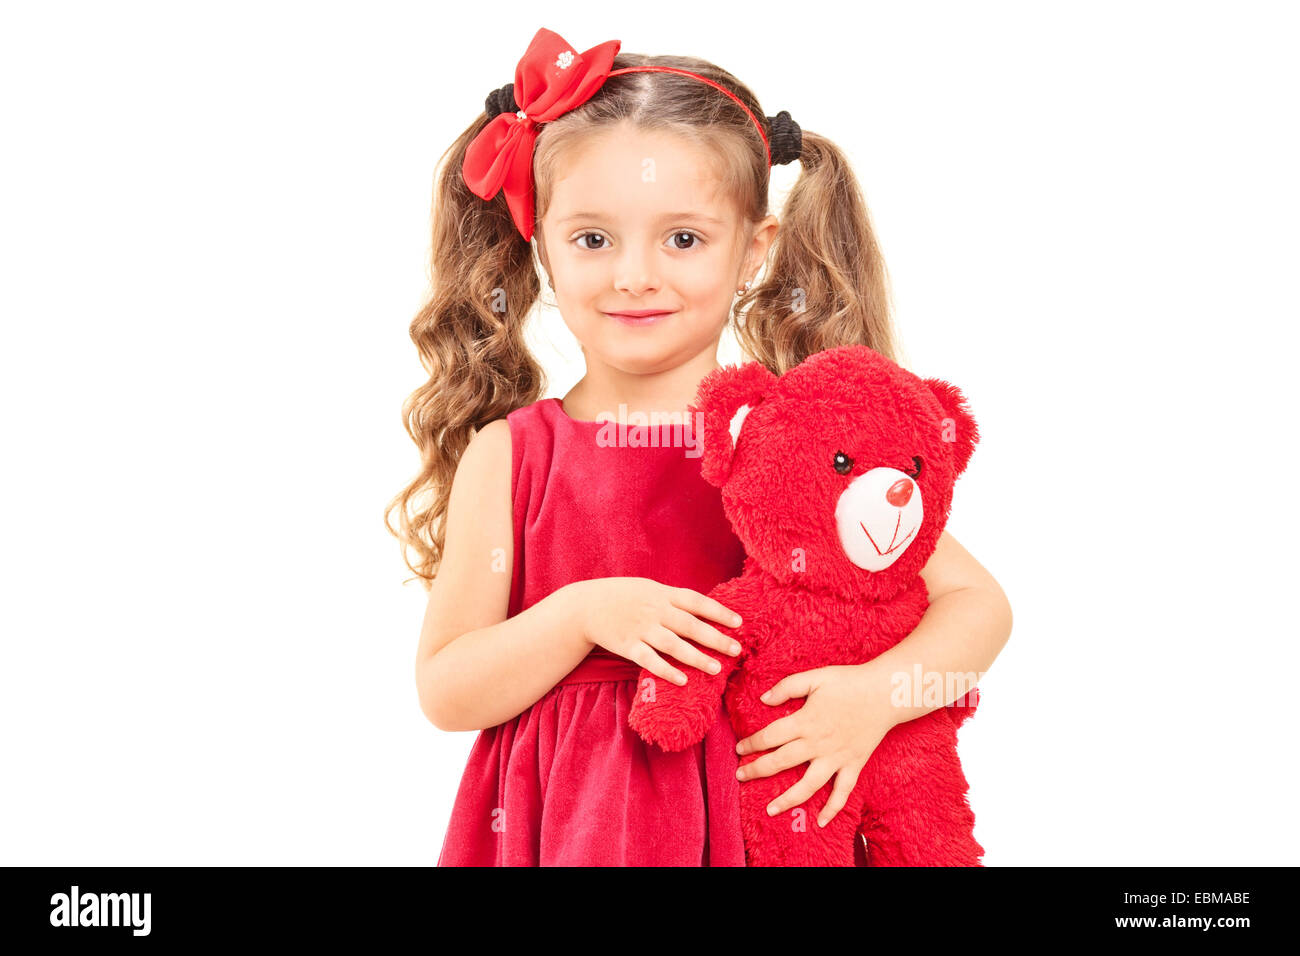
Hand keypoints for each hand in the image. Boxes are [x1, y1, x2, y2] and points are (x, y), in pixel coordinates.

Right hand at [567, 577, 743, 687]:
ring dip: (696, 657)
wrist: (586, 605)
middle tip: (736, 650)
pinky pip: (650, 660)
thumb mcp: (648, 588)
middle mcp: (654, 611)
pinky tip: (683, 679)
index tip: (739, 623)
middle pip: (689, 625)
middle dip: (715, 637)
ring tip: (717, 668)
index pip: (696, 602)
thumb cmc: (623, 597)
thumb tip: (702, 610)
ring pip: (673, 644)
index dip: (718, 612)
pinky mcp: (627, 646)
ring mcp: (640, 629)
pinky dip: (667, 670)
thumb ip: (673, 599)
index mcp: (662, 594)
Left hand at [734, 662, 896, 827]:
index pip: (769, 737)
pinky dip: (832, 809)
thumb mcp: (814, 677)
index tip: (739, 749)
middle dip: (757, 771)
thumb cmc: (848, 682)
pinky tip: (820, 822)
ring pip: (807, 786)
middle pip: (781, 763)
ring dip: (787, 800)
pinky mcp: (853, 765)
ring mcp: (836, 758)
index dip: (751, 744)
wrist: (885, 693)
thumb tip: (763, 699)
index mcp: (805, 721)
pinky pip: (842, 792)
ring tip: (770, 810)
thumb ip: (787, 687)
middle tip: (740, 776)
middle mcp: (817, 744)